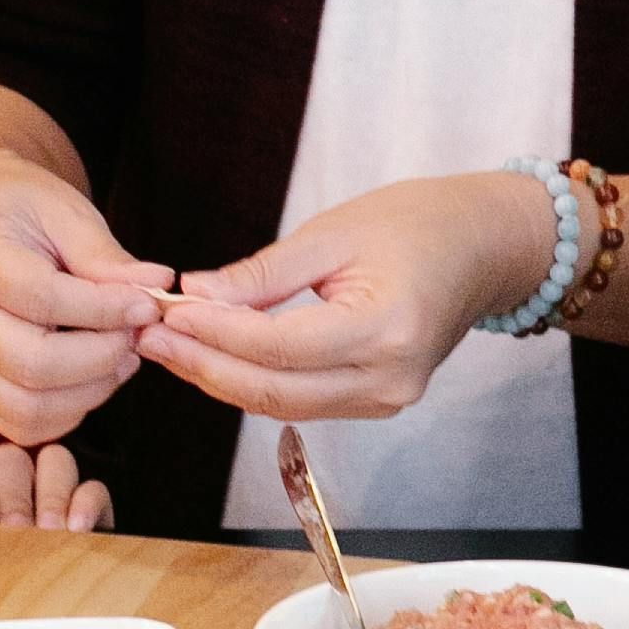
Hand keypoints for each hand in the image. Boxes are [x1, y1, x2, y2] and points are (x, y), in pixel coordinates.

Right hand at [0, 152, 175, 444]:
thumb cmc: (24, 209)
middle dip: (101, 358)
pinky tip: (91, 378)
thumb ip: (106, 256)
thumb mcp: (65, 211)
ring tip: (120, 358)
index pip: (40, 298)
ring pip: (24, 406)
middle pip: (30, 364)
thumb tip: (157, 288)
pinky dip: (66, 413)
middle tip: (136, 336)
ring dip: (89, 392)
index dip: (104, 309)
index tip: (148, 305)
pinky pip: (17, 422)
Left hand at [0, 442, 111, 531]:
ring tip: (52, 531)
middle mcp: (19, 505)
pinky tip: (78, 531)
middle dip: (13, 492)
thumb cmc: (8, 625)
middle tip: (17, 529)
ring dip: (51, 492)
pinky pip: (94, 488)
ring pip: (55, 460)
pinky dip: (86, 503)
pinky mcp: (95, 520)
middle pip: (12, 459)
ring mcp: (59, 507)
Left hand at [144, 170, 550, 421]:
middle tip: (147, 337)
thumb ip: (262, 274)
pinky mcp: (377, 402)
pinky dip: (252, 382)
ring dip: (220, 378)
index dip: (213, 333)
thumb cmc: (414, 224)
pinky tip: (212, 356)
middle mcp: (388, 378)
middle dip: (203, 365)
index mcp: (384, 328)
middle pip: (273, 389)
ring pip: (281, 404)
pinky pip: (301, 401)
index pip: (277, 346)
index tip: (164, 310)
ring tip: (167, 345)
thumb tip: (193, 295)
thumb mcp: (331, 233)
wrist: (481, 247)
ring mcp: (387, 398)